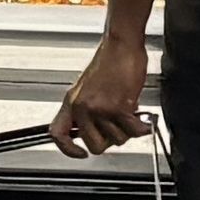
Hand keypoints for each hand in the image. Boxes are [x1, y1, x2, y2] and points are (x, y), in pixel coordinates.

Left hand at [51, 29, 151, 153]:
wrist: (120, 45)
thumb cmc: (109, 62)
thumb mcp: (87, 88)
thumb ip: (87, 110)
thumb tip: (97, 130)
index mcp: (71, 102)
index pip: (57, 134)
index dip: (68, 150)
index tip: (81, 154)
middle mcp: (82, 107)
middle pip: (94, 146)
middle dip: (110, 140)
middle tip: (118, 126)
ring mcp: (99, 108)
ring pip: (116, 140)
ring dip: (127, 130)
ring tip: (128, 113)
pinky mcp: (117, 107)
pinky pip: (132, 131)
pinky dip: (141, 127)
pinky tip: (142, 119)